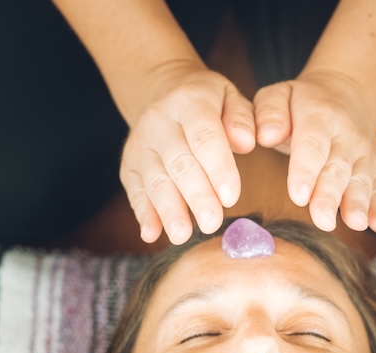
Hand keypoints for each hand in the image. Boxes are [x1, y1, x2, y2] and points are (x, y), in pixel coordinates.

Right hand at [120, 66, 255, 243]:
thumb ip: (242, 119)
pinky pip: (135, 191)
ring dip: (168, 210)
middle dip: (196, 195)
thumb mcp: (231, 98)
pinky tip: (151, 234)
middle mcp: (159, 121)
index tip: (232, 197)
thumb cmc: (210, 103)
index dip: (218, 167)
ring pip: (155, 180)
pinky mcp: (129, 165)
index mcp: (189, 101)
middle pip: (179, 162)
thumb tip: (246, 143)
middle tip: (212, 223)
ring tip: (181, 235)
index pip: (204, 136)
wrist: (163, 93)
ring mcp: (140, 144)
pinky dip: (143, 214)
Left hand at [253, 71, 375, 233]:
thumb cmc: (300, 103)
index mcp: (319, 114)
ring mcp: (365, 151)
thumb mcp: (277, 94)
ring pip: (361, 180)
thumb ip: (269, 113)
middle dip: (330, 196)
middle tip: (323, 220)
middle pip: (337, 169)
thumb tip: (265, 136)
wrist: (344, 93)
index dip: (306, 171)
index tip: (299, 196)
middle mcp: (347, 134)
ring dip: (359, 203)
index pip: (312, 145)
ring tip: (356, 224)